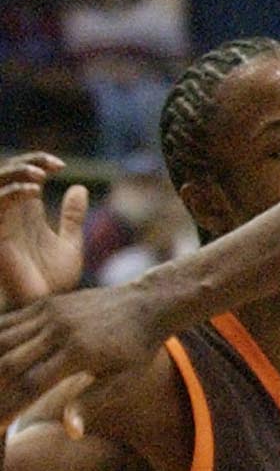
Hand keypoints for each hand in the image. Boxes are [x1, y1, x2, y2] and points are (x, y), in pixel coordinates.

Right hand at [0, 153, 87, 306]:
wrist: (44, 308)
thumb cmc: (54, 283)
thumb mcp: (69, 245)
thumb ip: (72, 218)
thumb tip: (80, 188)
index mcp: (28, 211)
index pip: (26, 174)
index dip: (39, 163)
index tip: (61, 166)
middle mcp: (13, 212)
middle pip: (10, 171)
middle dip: (29, 162)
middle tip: (52, 165)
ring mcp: (3, 221)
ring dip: (17, 173)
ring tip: (41, 174)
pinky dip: (13, 193)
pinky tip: (34, 191)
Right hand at [0, 280, 160, 428]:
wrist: (144, 305)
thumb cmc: (136, 351)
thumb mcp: (122, 382)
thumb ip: (91, 403)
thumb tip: (70, 432)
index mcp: (77, 353)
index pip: (32, 384)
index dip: (11, 405)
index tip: (0, 424)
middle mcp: (58, 330)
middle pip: (10, 362)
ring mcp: (49, 313)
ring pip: (4, 339)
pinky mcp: (45, 304)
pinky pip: (10, 321)